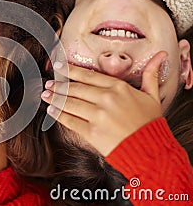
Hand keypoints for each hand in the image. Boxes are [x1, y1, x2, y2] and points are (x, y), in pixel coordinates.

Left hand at [41, 51, 166, 155]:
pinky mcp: (91, 132)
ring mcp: (97, 115)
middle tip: (49, 83)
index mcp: (118, 87)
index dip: (70, 70)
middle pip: (75, 88)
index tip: (58, 67)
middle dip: (59, 85)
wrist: (150, 150)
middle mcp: (106, 98)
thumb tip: (160, 56)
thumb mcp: (152, 96)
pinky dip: (58, 114)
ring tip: (46, 95)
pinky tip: (51, 110)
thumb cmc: (150, 123)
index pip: (88, 75)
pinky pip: (70, 120)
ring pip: (70, 103)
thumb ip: (150, 75)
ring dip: (55, 98)